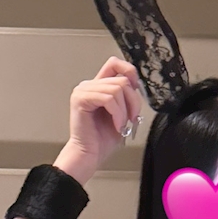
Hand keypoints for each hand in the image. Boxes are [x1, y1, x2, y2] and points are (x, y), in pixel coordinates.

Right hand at [54, 58, 143, 184]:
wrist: (90, 154)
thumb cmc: (103, 138)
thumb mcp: (122, 112)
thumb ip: (126, 96)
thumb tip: (137, 85)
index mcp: (98, 86)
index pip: (115, 64)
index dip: (130, 73)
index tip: (135, 91)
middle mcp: (89, 85)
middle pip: (122, 80)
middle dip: (133, 101)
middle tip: (131, 118)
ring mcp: (83, 91)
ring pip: (117, 88)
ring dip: (125, 110)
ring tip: (121, 124)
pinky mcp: (80, 99)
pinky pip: (108, 98)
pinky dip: (117, 113)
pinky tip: (116, 125)